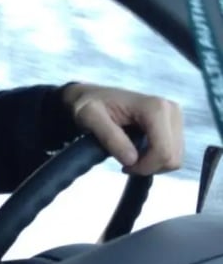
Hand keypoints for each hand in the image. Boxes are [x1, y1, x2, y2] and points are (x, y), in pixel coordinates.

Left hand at [61, 83, 183, 175]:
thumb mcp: (90, 118)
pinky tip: (137, 152)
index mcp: (154, 107)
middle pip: (172, 157)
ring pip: (175, 158)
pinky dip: (155, 159)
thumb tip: (132, 159)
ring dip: (152, 164)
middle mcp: (171, 109)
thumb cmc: (89, 105)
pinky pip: (172, 153)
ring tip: (128, 157)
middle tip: (125, 164)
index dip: (144, 167)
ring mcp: (175, 117)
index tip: (124, 167)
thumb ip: (110, 137)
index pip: (163, 151)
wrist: (94, 97)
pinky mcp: (174, 125)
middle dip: (148, 167)